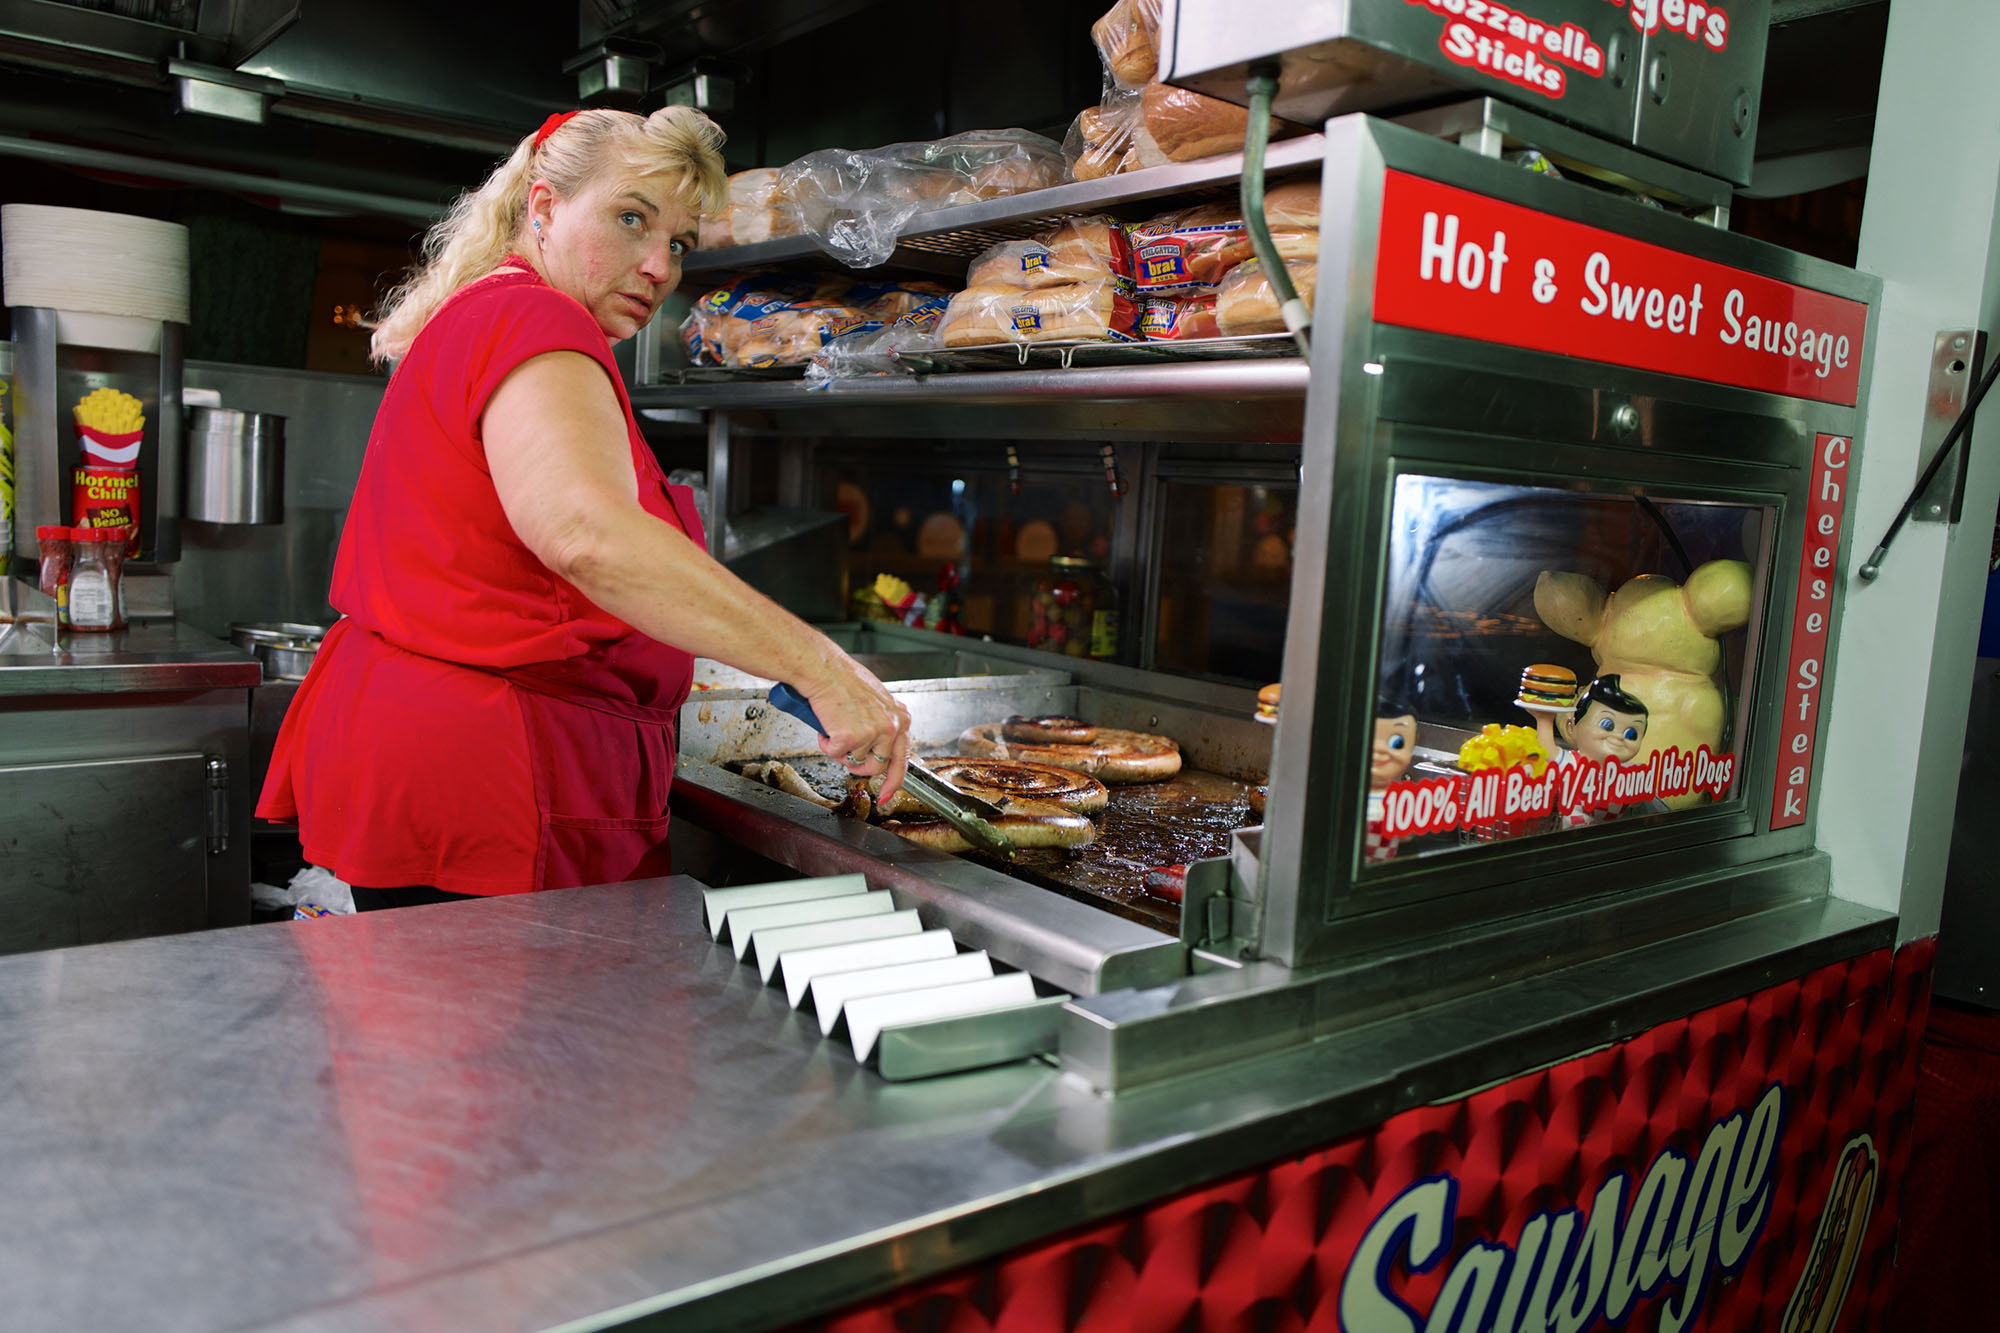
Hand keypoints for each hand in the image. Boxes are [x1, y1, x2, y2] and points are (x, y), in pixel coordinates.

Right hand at [802, 654, 911, 807]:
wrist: (823, 669)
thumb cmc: (843, 680)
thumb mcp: (876, 703)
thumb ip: (882, 726)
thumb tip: (877, 751)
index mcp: (900, 718)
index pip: (902, 759)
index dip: (893, 782)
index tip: (886, 795)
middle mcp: (892, 727)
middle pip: (877, 767)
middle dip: (858, 766)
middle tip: (844, 752)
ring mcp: (873, 734)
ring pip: (854, 762)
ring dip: (840, 750)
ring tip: (834, 727)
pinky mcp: (851, 738)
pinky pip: (834, 754)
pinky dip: (825, 743)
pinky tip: (826, 724)